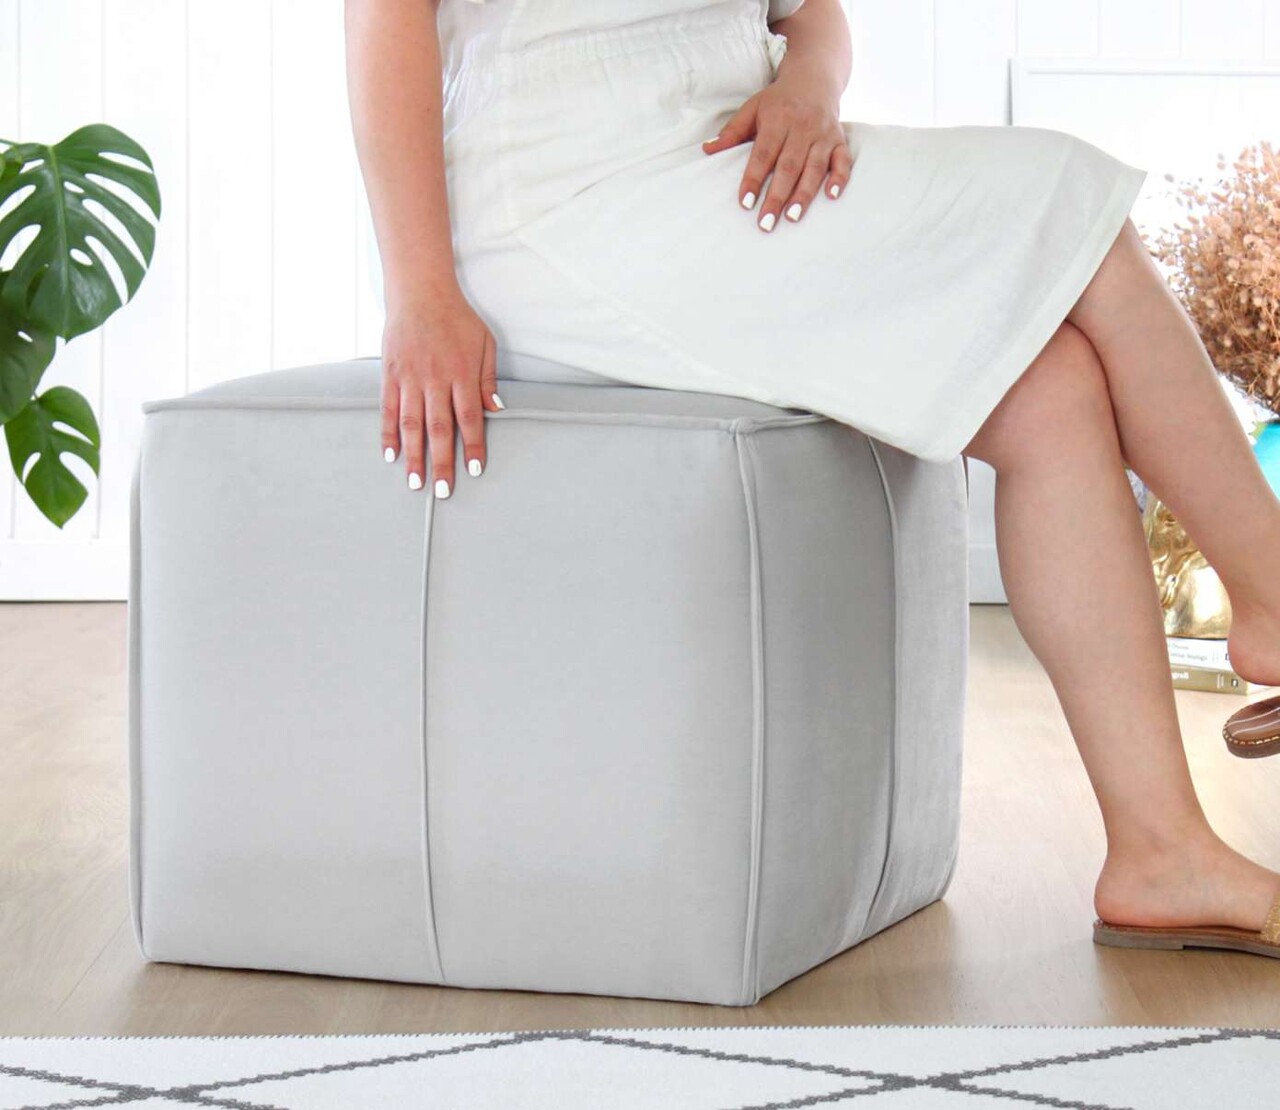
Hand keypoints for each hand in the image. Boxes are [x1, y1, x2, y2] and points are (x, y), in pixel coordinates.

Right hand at [380, 284, 502, 497]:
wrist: (420, 292)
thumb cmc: (457, 318)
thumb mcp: (484, 343)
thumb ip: (488, 379)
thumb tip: (496, 411)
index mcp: (461, 373)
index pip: (468, 418)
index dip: (472, 446)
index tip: (474, 470)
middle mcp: (434, 379)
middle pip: (439, 428)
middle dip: (442, 462)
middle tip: (443, 491)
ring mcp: (409, 378)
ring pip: (411, 424)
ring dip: (413, 456)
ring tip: (415, 482)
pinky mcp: (390, 375)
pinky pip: (388, 409)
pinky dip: (388, 433)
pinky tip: (390, 454)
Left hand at [702, 72, 851, 231]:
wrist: (814, 78)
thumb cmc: (778, 100)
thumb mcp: (752, 108)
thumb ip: (732, 131)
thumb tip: (707, 150)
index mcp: (778, 119)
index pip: (763, 154)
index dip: (754, 179)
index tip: (746, 203)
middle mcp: (802, 127)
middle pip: (788, 166)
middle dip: (777, 197)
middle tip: (765, 223)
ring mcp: (823, 134)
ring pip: (815, 168)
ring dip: (804, 194)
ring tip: (792, 218)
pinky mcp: (839, 140)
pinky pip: (843, 160)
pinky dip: (840, 177)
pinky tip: (832, 196)